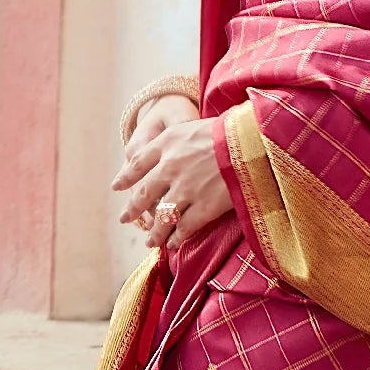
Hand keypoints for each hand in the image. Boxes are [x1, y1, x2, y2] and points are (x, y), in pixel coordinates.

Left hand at [113, 106, 231, 249]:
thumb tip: (172, 147)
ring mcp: (186, 189)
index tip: (117, 186)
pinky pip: (184, 227)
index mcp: (168, 143)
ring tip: (150, 242)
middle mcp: (171, 167)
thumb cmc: (230, 129)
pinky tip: (173, 244)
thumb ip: (178, 139)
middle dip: (133, 209)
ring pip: (161, 217)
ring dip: (154, 232)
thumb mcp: (194, 125)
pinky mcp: (204, 207)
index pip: (138, 162)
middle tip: (125, 218)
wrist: (252, 142)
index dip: (126, 177)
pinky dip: (176, 238)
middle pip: (144, 194)